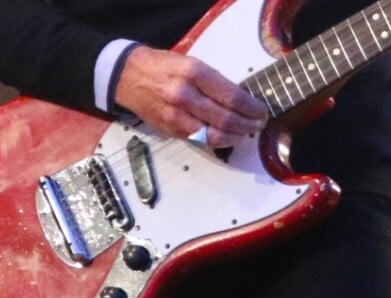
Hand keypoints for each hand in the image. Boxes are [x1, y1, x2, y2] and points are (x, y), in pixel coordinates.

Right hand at [114, 46, 268, 147]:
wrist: (129, 77)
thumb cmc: (162, 67)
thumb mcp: (191, 63)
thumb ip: (213, 82)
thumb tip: (238, 100)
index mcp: (194, 74)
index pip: (231, 96)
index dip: (250, 108)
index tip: (261, 111)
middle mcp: (185, 97)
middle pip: (225, 119)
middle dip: (247, 125)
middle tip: (258, 125)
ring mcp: (176, 117)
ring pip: (213, 136)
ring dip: (234, 137)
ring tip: (245, 134)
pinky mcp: (171, 131)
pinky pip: (199, 140)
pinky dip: (217, 141)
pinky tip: (226, 137)